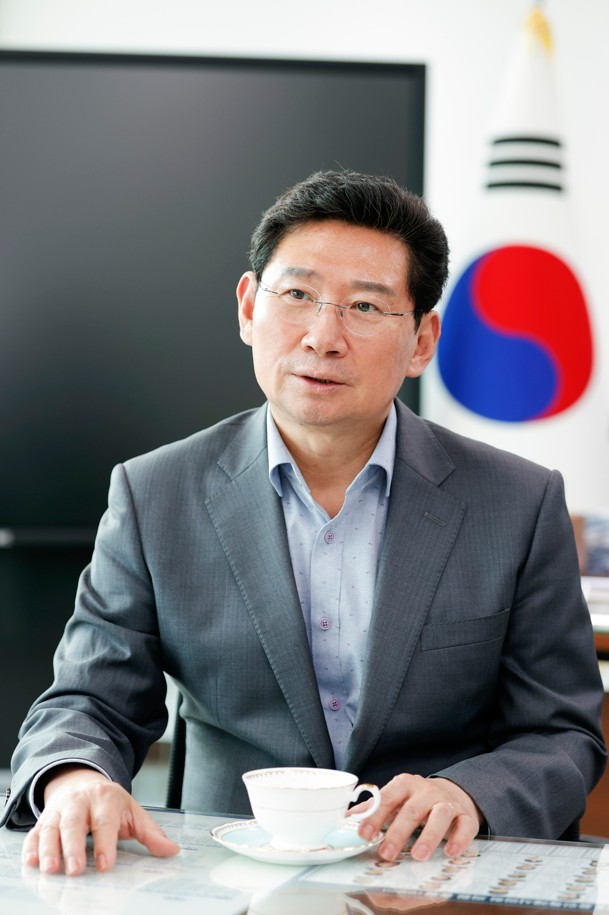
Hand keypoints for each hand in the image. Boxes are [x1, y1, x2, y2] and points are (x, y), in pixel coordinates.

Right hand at [21, 765, 179, 875]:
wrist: (83, 782)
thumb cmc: (110, 804)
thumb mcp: (133, 813)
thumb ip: (151, 833)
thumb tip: (171, 850)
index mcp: (105, 799)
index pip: (105, 821)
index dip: (105, 843)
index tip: (105, 865)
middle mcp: (79, 802)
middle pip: (74, 823)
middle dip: (73, 847)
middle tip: (75, 869)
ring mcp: (59, 810)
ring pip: (51, 828)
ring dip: (49, 848)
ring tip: (51, 869)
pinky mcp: (44, 819)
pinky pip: (34, 832)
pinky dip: (31, 847)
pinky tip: (31, 861)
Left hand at [353, 774, 481, 862]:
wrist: (453, 793)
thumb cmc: (417, 800)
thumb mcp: (395, 799)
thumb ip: (374, 808)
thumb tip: (346, 818)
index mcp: (404, 785)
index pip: (387, 798)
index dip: (375, 816)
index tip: (363, 835)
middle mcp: (426, 791)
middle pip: (412, 810)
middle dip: (398, 832)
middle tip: (386, 853)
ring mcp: (447, 802)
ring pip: (440, 815)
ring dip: (429, 836)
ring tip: (418, 855)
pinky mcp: (466, 815)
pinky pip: (465, 826)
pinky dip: (459, 839)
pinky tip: (450, 852)